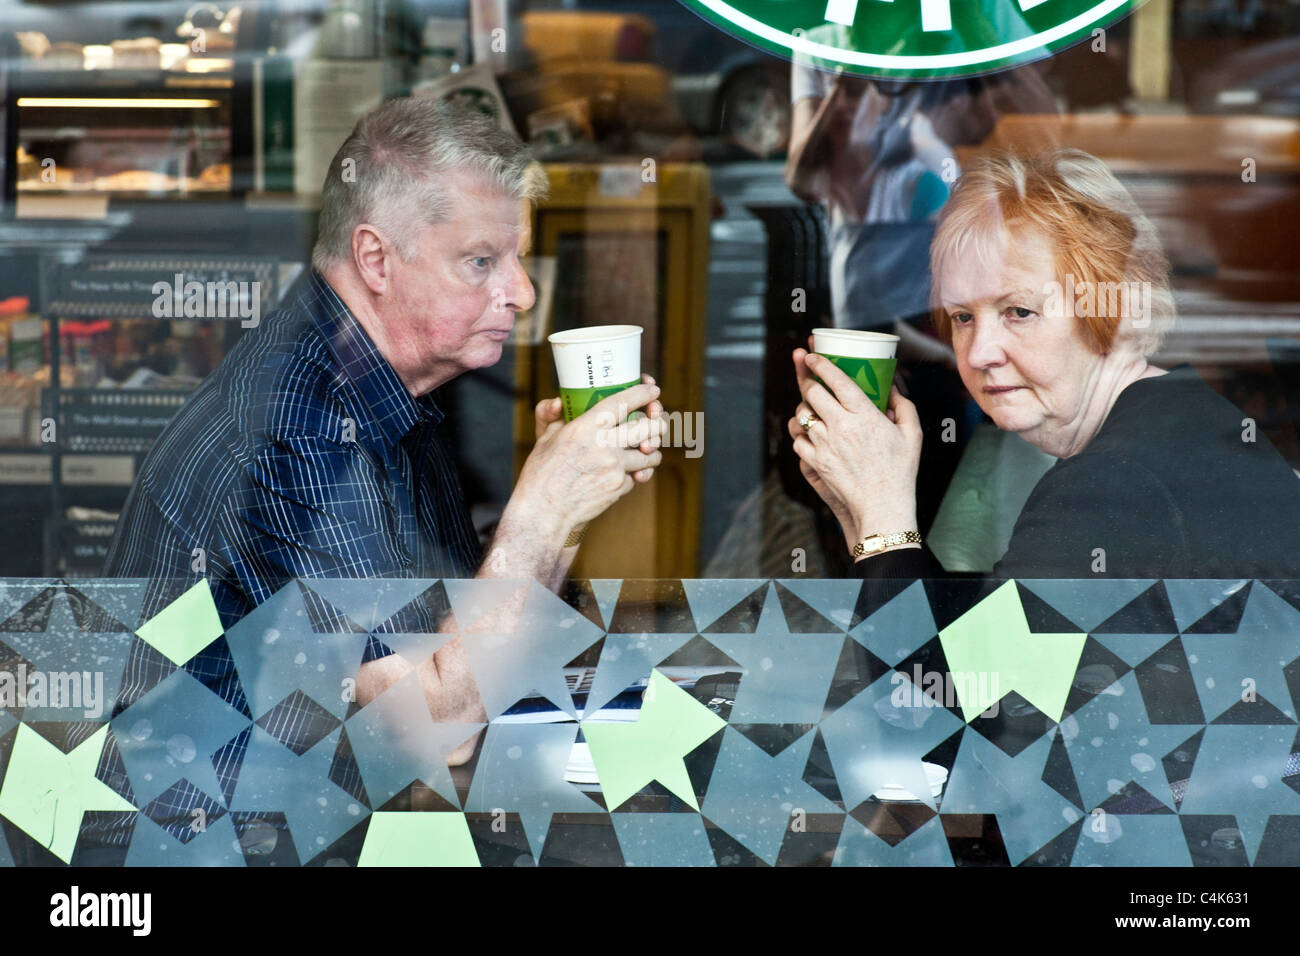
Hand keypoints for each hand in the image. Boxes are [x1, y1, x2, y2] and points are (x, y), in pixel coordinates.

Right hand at [514, 377, 666, 535]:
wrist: (543, 510)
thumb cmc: (541, 473)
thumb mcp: (544, 438)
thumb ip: (553, 416)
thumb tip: (559, 402)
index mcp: (587, 426)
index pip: (624, 401)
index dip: (643, 393)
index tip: (653, 390)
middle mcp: (605, 444)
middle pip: (649, 427)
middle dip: (659, 422)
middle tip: (656, 422)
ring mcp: (615, 467)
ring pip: (651, 455)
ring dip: (651, 452)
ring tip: (646, 450)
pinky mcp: (618, 488)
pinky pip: (635, 477)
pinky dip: (631, 475)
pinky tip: (621, 474)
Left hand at [788, 348, 922, 550]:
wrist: (882, 508)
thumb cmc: (900, 472)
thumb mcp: (913, 435)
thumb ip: (905, 407)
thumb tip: (893, 390)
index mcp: (864, 416)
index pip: (836, 380)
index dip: (821, 363)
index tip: (812, 354)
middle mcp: (840, 427)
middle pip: (811, 393)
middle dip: (806, 380)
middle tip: (807, 374)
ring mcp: (824, 445)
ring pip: (801, 415)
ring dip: (803, 407)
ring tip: (810, 406)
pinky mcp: (815, 463)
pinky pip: (797, 440)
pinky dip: (800, 433)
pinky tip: (809, 432)